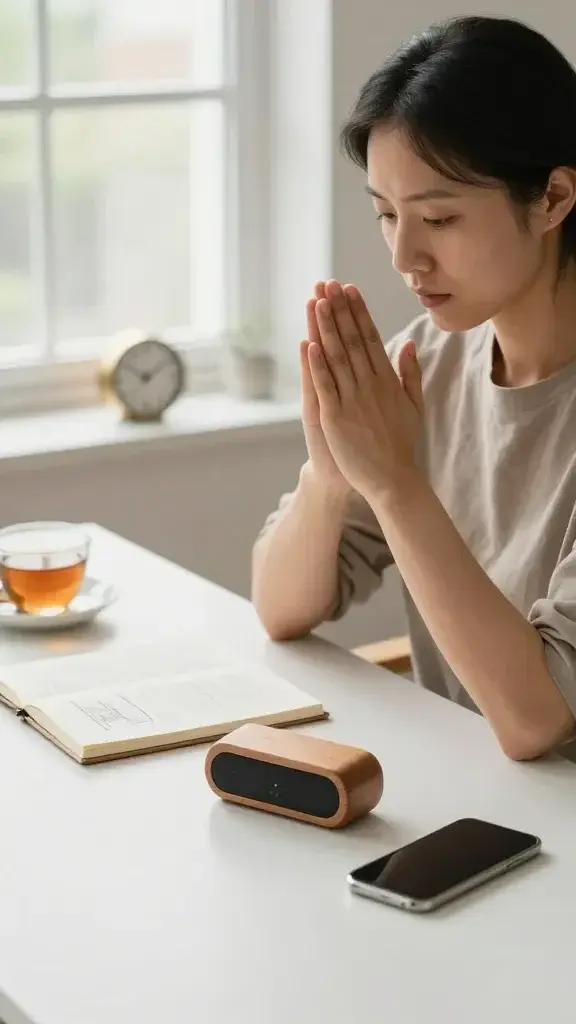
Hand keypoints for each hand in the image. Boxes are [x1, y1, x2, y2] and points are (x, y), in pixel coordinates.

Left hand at [307, 280, 423, 502]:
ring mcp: (353, 401)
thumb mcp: (414, 406)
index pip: (371, 337)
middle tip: (330, 283)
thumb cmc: (401, 444)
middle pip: (352, 341)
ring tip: (318, 302)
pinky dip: (317, 365)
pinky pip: (326, 386)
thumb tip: (409, 343)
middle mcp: (371, 386)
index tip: (350, 289)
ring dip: (326, 328)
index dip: (359, 312)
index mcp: (388, 381)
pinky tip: (310, 343)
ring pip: (337, 358)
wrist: (393, 480)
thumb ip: (410, 374)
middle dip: (340, 310)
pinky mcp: (336, 418)